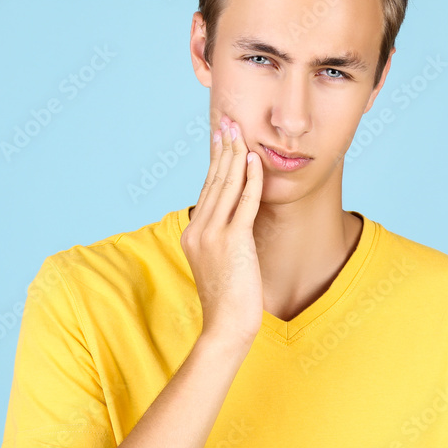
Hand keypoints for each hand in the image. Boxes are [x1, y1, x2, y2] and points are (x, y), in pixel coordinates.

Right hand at [181, 115, 263, 347]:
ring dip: (235, 156)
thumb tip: (237, 215)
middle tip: (228, 121)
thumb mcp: (219, 260)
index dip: (215, 159)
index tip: (220, 136)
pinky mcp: (232, 241)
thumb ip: (222, 235)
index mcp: (192, 232)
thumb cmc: (229, 297)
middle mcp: (198, 229)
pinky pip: (244, 203)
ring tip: (241, 132)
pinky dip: (250, 179)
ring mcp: (213, 235)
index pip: (207, 188)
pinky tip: (254, 160)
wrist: (226, 326)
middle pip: (214, 180)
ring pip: (226, 186)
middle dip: (223, 148)